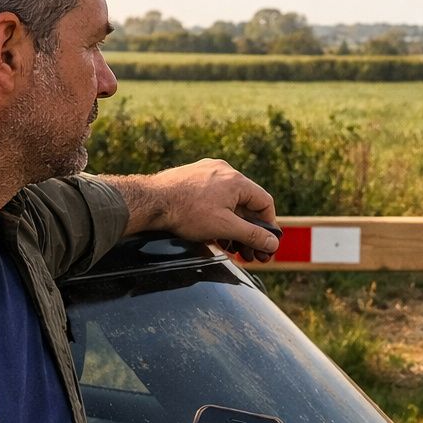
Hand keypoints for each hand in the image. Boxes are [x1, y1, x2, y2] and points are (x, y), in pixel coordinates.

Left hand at [124, 159, 280, 259]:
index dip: (268, 225)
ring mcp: (206, 172)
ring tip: (230, 246)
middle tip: (250, 252)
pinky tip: (213, 232)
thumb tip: (273, 244)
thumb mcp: (225, 228)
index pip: (264, 202)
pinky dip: (218, 215)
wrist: (150, 201)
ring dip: (233, 225)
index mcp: (236, 180)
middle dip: (249, 231)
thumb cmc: (186, 212)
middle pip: (246, 203)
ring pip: (229, 201)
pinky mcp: (192, 177)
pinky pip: (213, 197)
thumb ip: (252, 236)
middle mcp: (224, 171)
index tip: (265, 242)